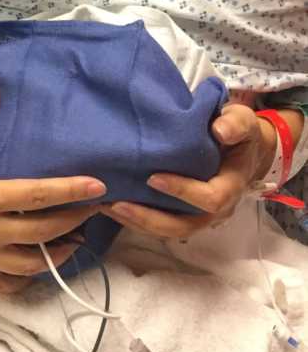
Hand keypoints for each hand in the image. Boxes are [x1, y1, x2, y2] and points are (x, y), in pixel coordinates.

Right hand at [0, 86, 106, 293]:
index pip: (35, 195)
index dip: (70, 191)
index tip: (98, 186)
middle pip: (43, 232)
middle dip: (75, 219)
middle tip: (95, 207)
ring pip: (31, 264)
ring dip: (59, 252)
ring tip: (77, 237)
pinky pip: (5, 285)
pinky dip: (27, 280)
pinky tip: (39, 265)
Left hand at [103, 102, 275, 239]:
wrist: (242, 149)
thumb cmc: (238, 132)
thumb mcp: (243, 120)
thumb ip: (235, 123)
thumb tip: (220, 130)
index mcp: (231, 186)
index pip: (210, 198)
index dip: (183, 191)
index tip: (152, 178)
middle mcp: (217, 209)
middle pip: (185, 226)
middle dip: (150, 219)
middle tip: (118, 204)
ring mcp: (200, 214)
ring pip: (171, 230)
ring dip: (139, 223)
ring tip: (107, 207)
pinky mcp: (185, 212)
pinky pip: (163, 223)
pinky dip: (138, 219)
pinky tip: (113, 205)